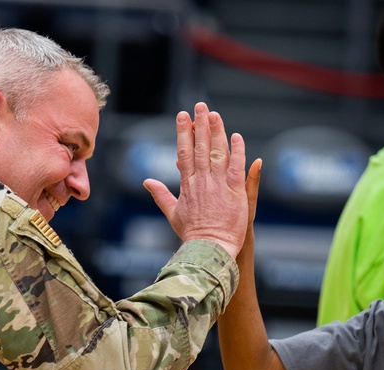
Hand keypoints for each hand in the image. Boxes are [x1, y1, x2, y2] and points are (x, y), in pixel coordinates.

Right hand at [143, 102, 248, 258]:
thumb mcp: (173, 213)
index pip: (184, 153)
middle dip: (200, 125)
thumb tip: (146, 182)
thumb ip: (161, 195)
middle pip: (199, 147)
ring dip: (216, 132)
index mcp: (186, 185)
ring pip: (216, 153)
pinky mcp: (233, 192)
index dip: (183, 133)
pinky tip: (236, 136)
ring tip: (215, 114)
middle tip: (200, 106)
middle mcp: (200, 181)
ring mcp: (217, 185)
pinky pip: (235, 167)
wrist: (208, 249)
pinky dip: (237, 151)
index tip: (183, 117)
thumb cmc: (192, 235)